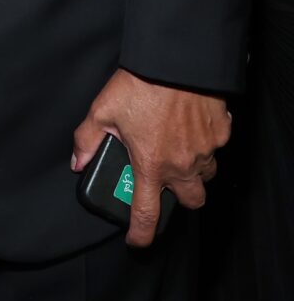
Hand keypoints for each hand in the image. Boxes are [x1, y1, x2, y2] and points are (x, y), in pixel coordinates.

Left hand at [72, 68, 230, 247]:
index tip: (137, 241)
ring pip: (206, 174)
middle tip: (166, 180)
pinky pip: (216, 146)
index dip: (141, 233)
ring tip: (177, 148)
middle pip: (192, 201)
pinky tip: (191, 125)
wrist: (174, 60)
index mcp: (151, 163)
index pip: (147, 213)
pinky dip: (204, 141)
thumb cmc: (139, 84)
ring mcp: (205, 149)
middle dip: (180, 198)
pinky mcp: (221, 132)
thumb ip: (87, 139)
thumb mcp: (102, 109)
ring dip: (193, 169)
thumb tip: (78, 161)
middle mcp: (182, 164)